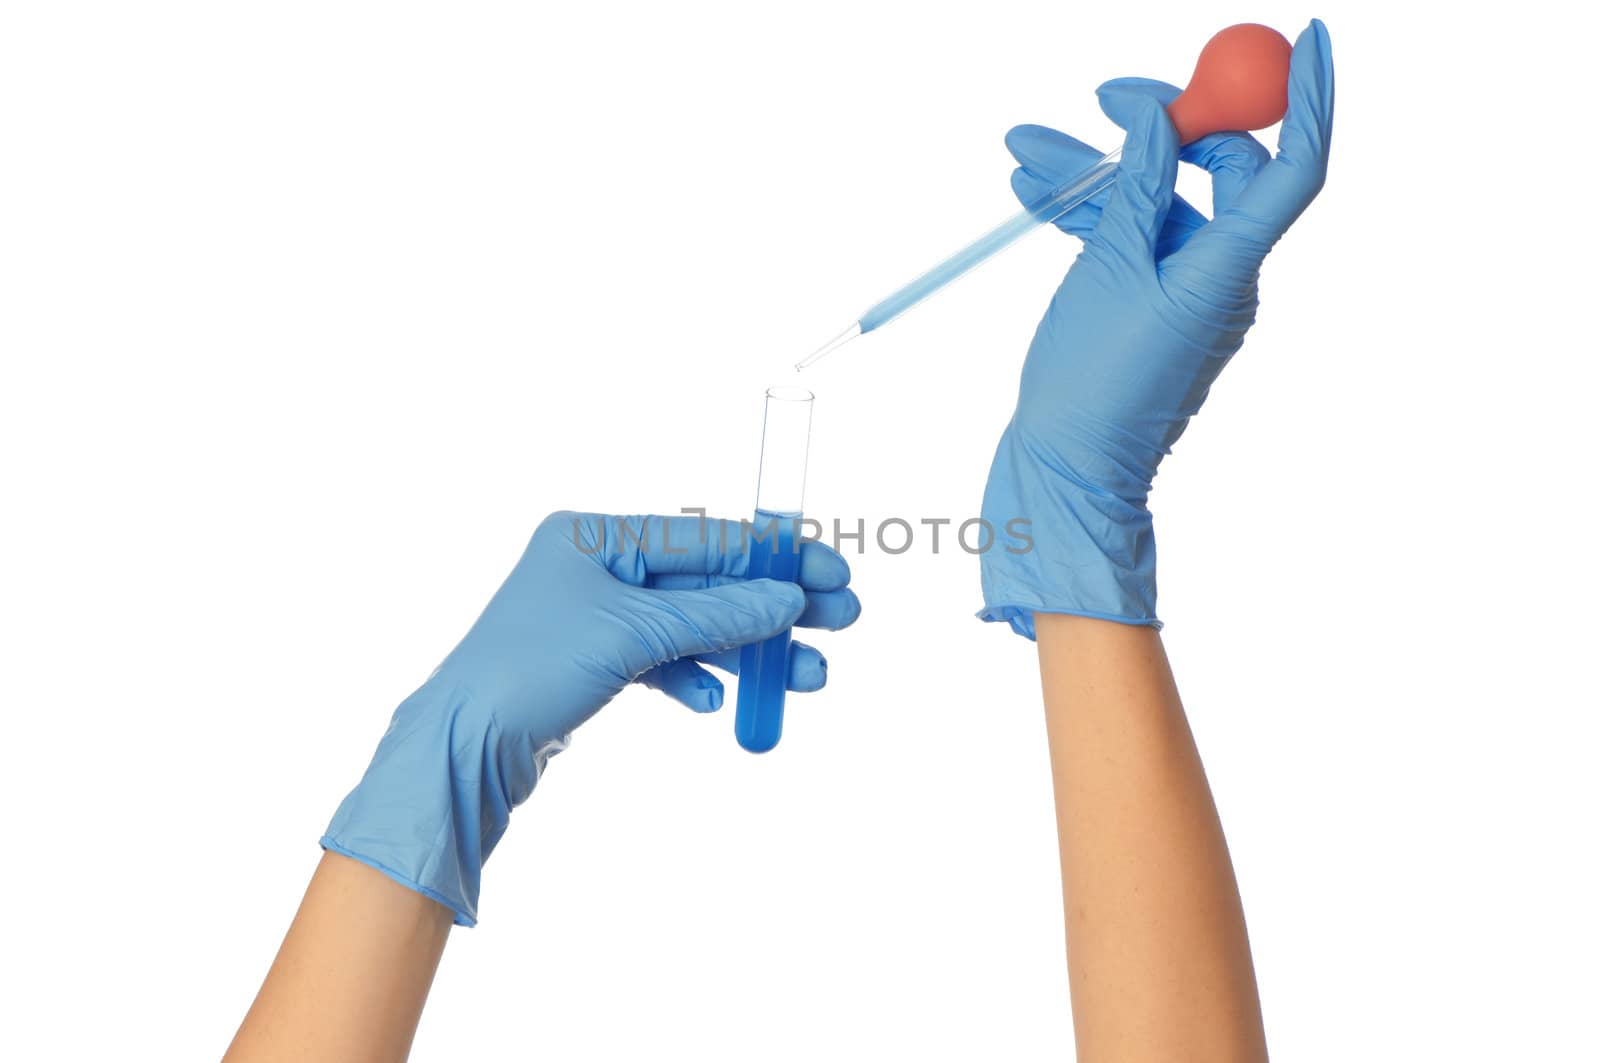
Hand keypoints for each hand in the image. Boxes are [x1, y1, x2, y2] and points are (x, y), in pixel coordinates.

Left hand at [323, 511, 860, 923]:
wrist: (462, 748)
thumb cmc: (530, 671)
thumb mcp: (633, 636)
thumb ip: (716, 616)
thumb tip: (786, 599)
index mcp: (595, 535)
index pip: (706, 536)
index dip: (774, 555)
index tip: (832, 570)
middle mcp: (596, 568)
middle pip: (707, 582)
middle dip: (774, 607)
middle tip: (841, 621)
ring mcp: (595, 617)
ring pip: (693, 628)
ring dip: (749, 652)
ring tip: (808, 678)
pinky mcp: (594, 664)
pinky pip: (663, 662)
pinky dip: (696, 679)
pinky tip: (720, 703)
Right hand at [980, 20, 1332, 636]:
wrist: (1065, 469)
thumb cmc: (1092, 384)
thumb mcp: (1109, 268)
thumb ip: (1138, 186)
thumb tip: (1162, 117)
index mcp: (1230, 269)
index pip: (1291, 167)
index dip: (1306, 98)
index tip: (1311, 35)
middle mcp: (1221, 277)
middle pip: (1212, 172)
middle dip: (1154, 126)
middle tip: (1103, 94)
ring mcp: (1183, 293)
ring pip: (1152, 204)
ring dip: (1094, 172)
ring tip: (1024, 149)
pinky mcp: (1147, 308)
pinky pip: (1128, 242)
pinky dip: (1086, 214)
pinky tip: (1034, 192)